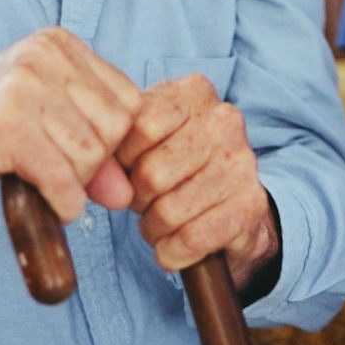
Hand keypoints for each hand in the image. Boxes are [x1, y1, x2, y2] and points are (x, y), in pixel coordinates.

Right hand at [0, 27, 141, 236]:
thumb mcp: (39, 129)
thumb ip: (91, 152)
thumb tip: (128, 193)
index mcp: (54, 42)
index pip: (129, 100)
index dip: (113, 141)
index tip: (81, 157)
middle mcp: (41, 55)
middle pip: (116, 128)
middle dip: (95, 165)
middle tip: (56, 173)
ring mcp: (21, 88)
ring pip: (92, 156)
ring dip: (75, 186)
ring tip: (42, 183)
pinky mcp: (5, 128)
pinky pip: (64, 180)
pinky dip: (64, 204)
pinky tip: (50, 205)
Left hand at [116, 74, 277, 287]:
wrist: (229, 204)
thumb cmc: (173, 165)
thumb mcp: (143, 139)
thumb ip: (115, 141)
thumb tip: (94, 170)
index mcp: (193, 92)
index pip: (139, 126)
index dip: (122, 159)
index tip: (126, 169)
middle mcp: (224, 120)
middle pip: (152, 173)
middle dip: (137, 199)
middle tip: (143, 201)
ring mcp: (242, 162)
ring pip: (169, 211)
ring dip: (153, 229)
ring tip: (159, 222)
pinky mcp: (250, 205)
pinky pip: (192, 239)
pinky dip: (172, 252)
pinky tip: (174, 245)